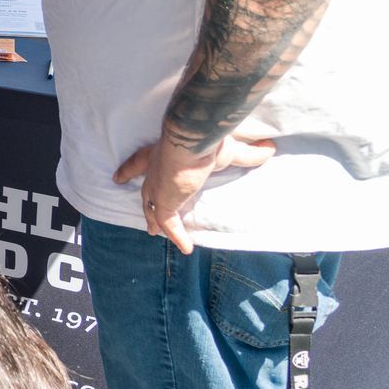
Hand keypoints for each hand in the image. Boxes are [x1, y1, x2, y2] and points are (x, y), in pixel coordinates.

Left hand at [113, 133, 276, 253]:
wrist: (192, 141)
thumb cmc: (205, 140)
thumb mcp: (228, 149)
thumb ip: (248, 152)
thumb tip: (270, 148)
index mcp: (161, 152)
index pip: (140, 162)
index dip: (130, 169)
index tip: (118, 176)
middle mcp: (154, 169)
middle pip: (145, 188)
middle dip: (145, 201)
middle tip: (145, 214)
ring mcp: (157, 186)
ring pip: (152, 207)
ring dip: (154, 219)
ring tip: (154, 231)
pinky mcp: (165, 201)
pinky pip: (168, 222)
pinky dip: (176, 235)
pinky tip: (185, 248)